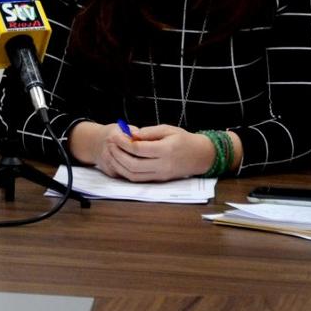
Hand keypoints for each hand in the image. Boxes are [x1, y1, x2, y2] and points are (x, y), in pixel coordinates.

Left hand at [98, 124, 216, 181]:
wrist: (200, 156)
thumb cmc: (184, 140)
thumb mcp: (168, 129)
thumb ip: (149, 132)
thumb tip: (131, 134)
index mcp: (166, 150)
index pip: (138, 149)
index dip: (124, 142)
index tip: (116, 135)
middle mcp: (162, 165)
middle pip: (133, 164)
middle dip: (118, 154)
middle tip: (110, 143)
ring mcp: (160, 175)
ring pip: (133, 175)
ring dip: (119, 164)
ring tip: (112, 152)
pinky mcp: (158, 180)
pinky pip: (138, 179)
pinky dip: (126, 172)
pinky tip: (120, 162)